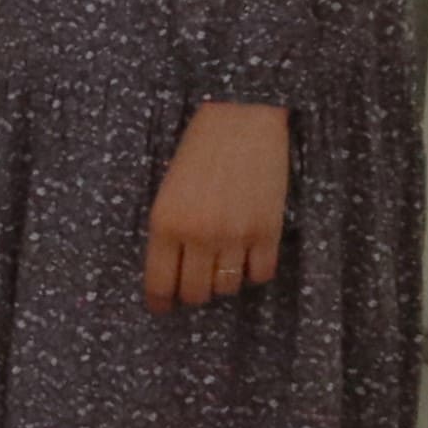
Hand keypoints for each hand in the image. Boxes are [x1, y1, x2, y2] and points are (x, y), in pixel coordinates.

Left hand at [144, 99, 292, 309]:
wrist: (240, 120)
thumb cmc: (197, 151)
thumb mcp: (167, 191)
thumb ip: (168, 231)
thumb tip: (171, 272)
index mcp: (165, 223)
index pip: (159, 283)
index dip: (161, 302)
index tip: (162, 308)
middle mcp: (199, 235)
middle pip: (195, 292)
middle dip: (192, 294)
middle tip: (194, 285)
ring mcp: (235, 235)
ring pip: (227, 288)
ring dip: (222, 282)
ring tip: (221, 266)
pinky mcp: (268, 231)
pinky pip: (260, 274)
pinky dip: (253, 272)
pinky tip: (248, 257)